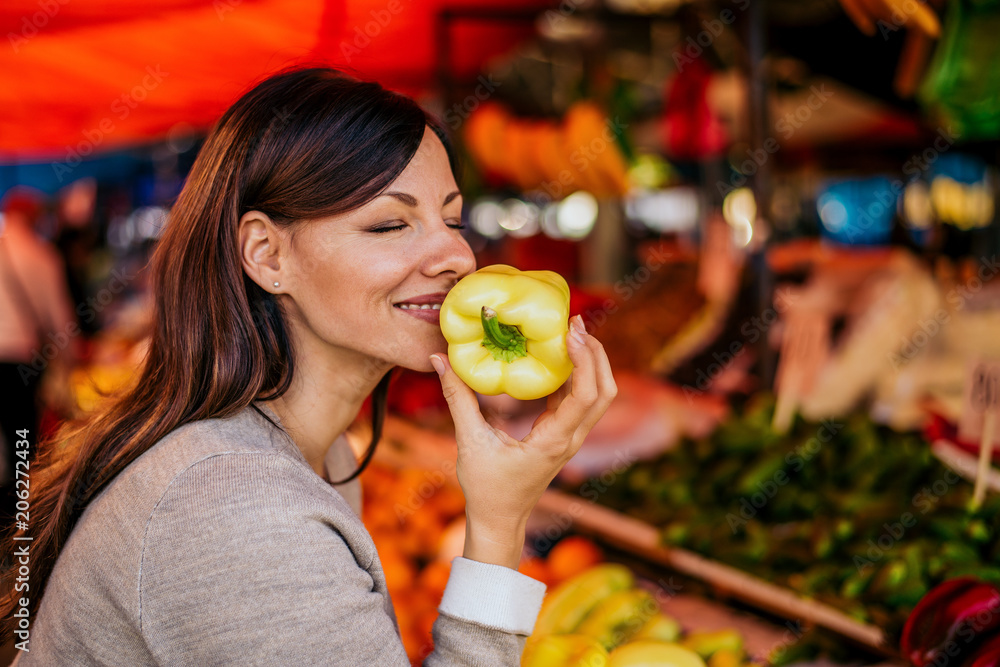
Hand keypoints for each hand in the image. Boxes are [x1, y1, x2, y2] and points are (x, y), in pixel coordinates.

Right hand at [430, 315, 616, 567]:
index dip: (585, 360)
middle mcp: (570, 439)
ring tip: (571, 332)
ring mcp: (570, 438)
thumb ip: (457, 398)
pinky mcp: (563, 436)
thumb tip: (438, 359)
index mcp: (554, 441)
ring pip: (598, 396)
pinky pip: (579, 401)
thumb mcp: (469, 441)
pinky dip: (576, 375)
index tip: (571, 332)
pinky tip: (556, 355)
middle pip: (604, 391)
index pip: (585, 396)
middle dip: (596, 354)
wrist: (500, 521)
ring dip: (591, 363)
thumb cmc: (486, 488)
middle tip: (576, 323)